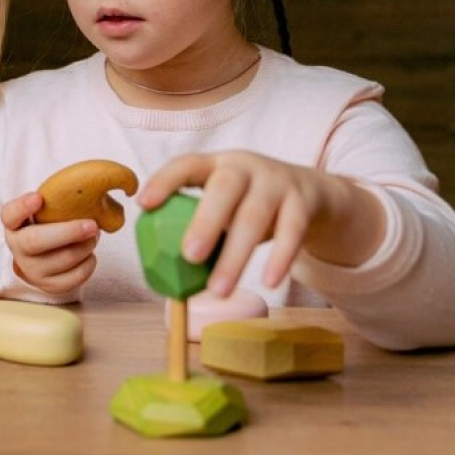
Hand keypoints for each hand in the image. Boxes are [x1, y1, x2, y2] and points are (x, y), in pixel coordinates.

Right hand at [1, 191, 100, 294]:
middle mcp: (18, 248)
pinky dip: (89, 263)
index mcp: (14, 225)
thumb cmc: (47, 227)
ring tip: (94, 236)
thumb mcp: (44, 212)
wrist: (42, 260)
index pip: (9, 214)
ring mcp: (32, 270)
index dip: (22, 207)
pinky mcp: (49, 286)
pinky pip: (75, 277)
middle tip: (92, 224)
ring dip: (86, 246)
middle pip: (35, 241)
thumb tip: (93, 189)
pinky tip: (89, 253)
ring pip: (63, 259)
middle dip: (68, 232)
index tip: (38, 198)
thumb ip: (56, 201)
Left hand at [139, 151, 375, 297]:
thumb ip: (199, 225)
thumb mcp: (224, 204)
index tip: (144, 204)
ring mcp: (276, 181)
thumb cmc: (249, 204)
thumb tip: (163, 272)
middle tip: (189, 256)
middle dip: (205, 221)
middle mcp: (245, 166)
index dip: (165, 181)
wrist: (311, 193)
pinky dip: (280, 257)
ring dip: (236, 254)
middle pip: (224, 188)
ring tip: (219, 289)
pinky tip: (268, 282)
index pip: (187, 164)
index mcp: (216, 164)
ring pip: (255, 215)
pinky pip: (292, 230)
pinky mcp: (303, 201)